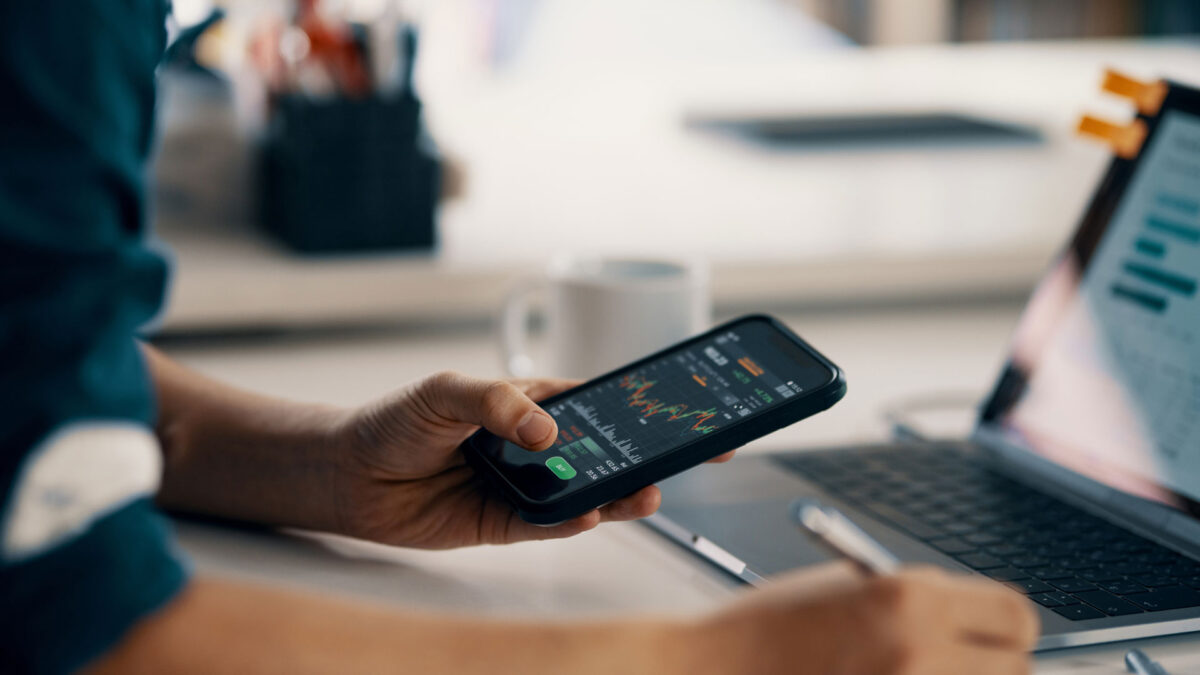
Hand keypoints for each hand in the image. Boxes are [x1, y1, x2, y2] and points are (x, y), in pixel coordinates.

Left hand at [331, 371, 733, 548]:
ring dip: (618, 494)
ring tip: (646, 492)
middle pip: (604, 452)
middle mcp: (536, 447)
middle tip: (689, 456)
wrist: (351, 474)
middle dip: (648, 455)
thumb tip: (547, 432)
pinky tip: (591, 513)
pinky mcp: (506, 523)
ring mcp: (525, 486)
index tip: (686, 410)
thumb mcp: (447, 391)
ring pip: (585, 492)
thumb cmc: (397, 420)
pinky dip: (572, 521)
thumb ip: (498, 405)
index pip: (599, 403)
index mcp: (532, 404)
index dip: (642, 407)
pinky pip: (548, 525)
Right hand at [681, 562, 1038, 674]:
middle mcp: (921, 651)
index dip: (1004, 627)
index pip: (1017, 616)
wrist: (708, 674)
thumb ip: (914, 602)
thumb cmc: (766, 629)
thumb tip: (973, 623)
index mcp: (910, 597)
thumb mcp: (844, 588)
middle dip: (987, 666)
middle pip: (1015, 669)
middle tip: (949, 665)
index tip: (987, 636)